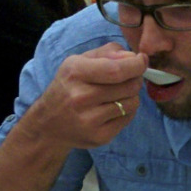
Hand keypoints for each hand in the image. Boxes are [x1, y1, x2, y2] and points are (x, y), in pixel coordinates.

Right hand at [31, 43, 146, 150]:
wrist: (48, 125)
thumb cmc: (68, 87)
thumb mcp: (78, 62)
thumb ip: (106, 53)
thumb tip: (133, 57)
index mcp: (76, 73)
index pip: (117, 69)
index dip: (136, 65)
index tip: (141, 61)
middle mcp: (81, 97)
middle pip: (128, 86)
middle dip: (135, 79)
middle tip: (129, 78)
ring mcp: (90, 120)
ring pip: (132, 103)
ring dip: (131, 96)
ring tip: (116, 95)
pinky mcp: (99, 137)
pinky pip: (128, 118)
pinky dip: (126, 111)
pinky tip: (112, 109)